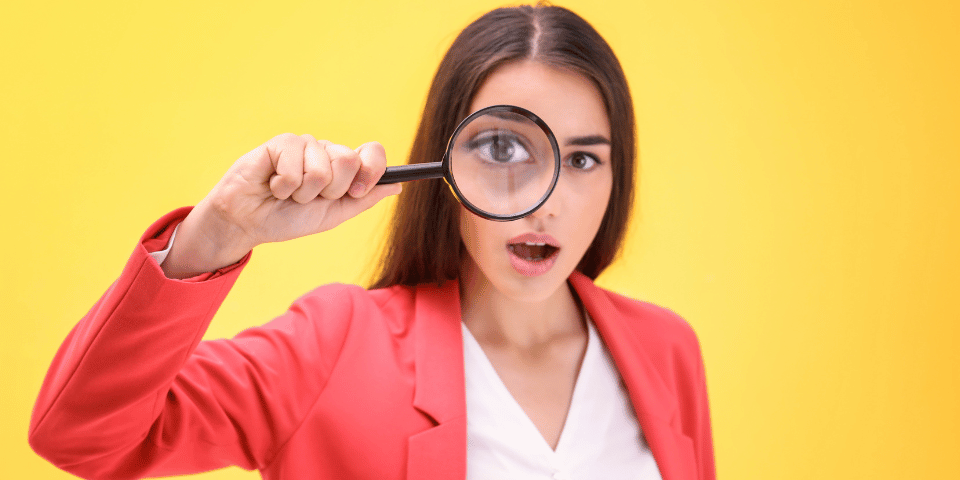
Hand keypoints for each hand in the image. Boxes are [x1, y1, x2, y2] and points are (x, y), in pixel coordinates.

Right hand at [162, 134, 400, 277]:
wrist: (250, 223)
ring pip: (322, 167)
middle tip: (309, 198)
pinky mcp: (281, 143)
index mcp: (343, 167)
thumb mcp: (333, 215)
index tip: (355, 192)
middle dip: (329, 190)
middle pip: (349, 160)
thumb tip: (398, 185)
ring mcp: (305, 145)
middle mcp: (326, 152)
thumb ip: (364, 199)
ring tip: (287, 193)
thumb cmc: (288, 218)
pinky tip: (273, 184)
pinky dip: (283, 186)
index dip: (371, 171)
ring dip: (303, 192)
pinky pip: (294, 166)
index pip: (372, 153)